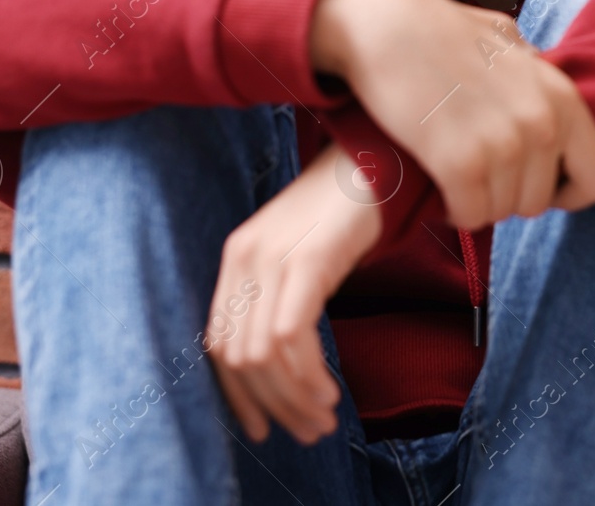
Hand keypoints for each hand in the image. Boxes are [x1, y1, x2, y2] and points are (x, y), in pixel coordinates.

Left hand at [205, 140, 380, 445]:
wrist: (377, 162)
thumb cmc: (345, 209)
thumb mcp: (300, 251)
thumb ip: (280, 292)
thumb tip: (282, 357)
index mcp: (236, 257)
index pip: (218, 343)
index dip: (238, 394)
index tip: (264, 427)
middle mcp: (245, 259)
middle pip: (238, 357)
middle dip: (273, 405)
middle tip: (309, 431)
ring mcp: (272, 259)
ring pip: (263, 355)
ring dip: (294, 398)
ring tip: (324, 420)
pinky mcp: (305, 261)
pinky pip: (291, 336)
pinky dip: (308, 374)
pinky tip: (329, 392)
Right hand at [310, 0, 594, 230]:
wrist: (386, 23)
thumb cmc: (441, 29)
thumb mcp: (508, 44)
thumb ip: (535, 80)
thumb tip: (548, 106)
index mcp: (563, 97)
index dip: (568, 191)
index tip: (534, 182)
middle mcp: (542, 123)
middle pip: (539, 203)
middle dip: (507, 195)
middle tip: (477, 174)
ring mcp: (504, 144)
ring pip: (501, 213)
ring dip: (476, 202)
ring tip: (452, 174)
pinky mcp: (460, 163)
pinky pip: (470, 216)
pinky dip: (452, 210)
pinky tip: (437, 185)